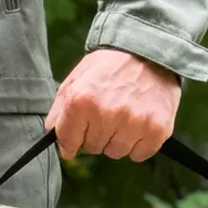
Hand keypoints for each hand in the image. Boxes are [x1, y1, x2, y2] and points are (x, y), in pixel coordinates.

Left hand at [45, 49, 180, 161]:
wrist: (150, 52)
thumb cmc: (110, 67)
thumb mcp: (77, 79)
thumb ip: (60, 109)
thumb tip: (52, 135)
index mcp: (82, 99)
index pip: (67, 141)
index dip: (72, 138)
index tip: (79, 131)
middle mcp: (107, 113)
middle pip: (93, 148)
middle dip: (97, 134)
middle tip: (109, 111)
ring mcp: (133, 123)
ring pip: (115, 152)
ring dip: (118, 139)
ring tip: (125, 114)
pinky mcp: (156, 130)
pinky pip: (138, 155)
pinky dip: (138, 143)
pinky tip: (140, 121)